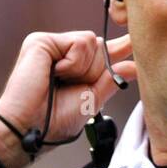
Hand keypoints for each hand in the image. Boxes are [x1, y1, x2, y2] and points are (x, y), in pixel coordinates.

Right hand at [0, 31, 135, 153]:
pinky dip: (74, 63)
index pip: (101, 53)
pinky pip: (79, 43)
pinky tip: (55, 74)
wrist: (31, 128)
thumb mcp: (92, 100)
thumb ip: (111, 80)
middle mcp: (62, 53)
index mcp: (74, 67)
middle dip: (95, 71)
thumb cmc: (55, 121)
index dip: (119, 48)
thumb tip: (134, 67)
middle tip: (71, 88)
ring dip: (84, 68)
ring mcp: (51, 46)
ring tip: (61, 82)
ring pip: (92, 42)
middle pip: (100, 46)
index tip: (135, 39)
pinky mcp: (41, 41)